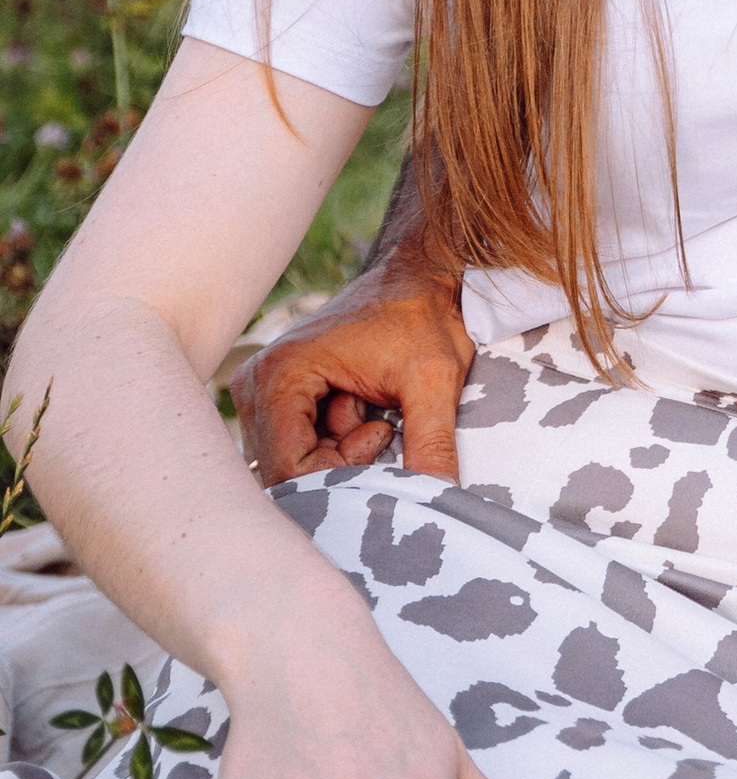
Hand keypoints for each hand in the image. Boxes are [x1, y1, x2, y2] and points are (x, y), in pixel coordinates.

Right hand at [231, 265, 474, 485]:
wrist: (421, 278)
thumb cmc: (424, 317)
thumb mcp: (434, 380)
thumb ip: (431, 443)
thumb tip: (438, 499)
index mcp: (280, 375)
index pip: (287, 469)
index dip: (336, 480)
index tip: (380, 444)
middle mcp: (257, 383)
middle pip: (285, 469)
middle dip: (339, 465)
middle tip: (381, 426)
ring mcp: (263, 390)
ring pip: (295, 461)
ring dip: (340, 453)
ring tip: (373, 411)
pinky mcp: (278, 396)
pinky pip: (300, 446)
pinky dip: (336, 442)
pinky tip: (362, 408)